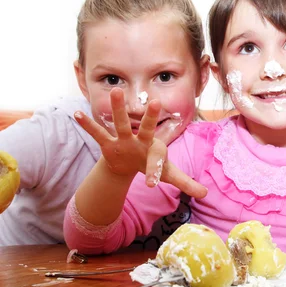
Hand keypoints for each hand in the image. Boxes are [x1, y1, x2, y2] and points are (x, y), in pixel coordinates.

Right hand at [75, 88, 206, 198]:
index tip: (151, 184)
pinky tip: (77, 115)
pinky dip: (88, 125)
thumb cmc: (151, 164)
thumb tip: (206, 195)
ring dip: (118, 109)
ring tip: (115, 91)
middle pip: (147, 128)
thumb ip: (186, 182)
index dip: (154, 172)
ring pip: (121, 123)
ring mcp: (124, 140)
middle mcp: (140, 141)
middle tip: (155, 102)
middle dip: (150, 117)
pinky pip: (98, 133)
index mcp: (155, 150)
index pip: (157, 161)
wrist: (130, 161)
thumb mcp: (168, 175)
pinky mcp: (108, 143)